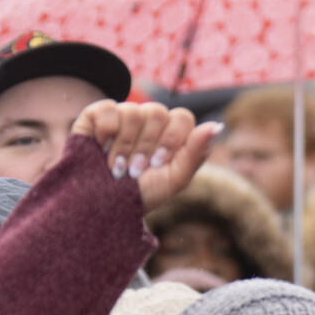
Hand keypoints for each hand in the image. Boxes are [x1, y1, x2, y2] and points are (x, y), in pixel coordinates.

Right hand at [73, 100, 219, 212]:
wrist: (100, 206)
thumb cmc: (141, 194)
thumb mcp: (174, 179)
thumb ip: (196, 152)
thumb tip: (217, 125)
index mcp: (170, 132)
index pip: (182, 118)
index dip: (171, 140)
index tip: (157, 164)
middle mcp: (148, 120)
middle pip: (157, 112)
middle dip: (146, 147)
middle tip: (135, 171)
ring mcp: (123, 115)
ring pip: (134, 111)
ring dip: (124, 146)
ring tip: (117, 167)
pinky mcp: (97, 115)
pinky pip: (108, 109)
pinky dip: (106, 132)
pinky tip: (101, 148)